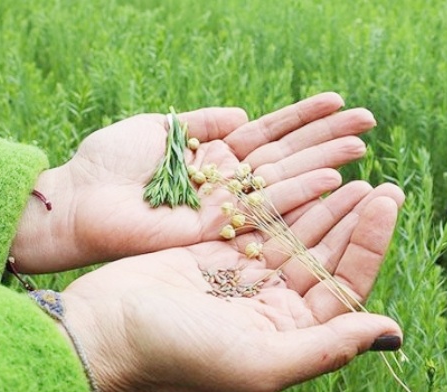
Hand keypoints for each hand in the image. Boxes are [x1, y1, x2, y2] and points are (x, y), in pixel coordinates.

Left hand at [11, 93, 376, 272]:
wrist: (76, 200)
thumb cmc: (109, 163)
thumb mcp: (161, 129)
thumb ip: (203, 124)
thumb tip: (244, 116)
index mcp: (214, 159)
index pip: (269, 136)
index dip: (304, 120)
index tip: (340, 103)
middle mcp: (227, 187)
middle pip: (286, 159)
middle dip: (326, 140)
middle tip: (369, 124)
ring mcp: (226, 210)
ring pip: (284, 184)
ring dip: (324, 165)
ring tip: (362, 148)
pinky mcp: (219, 232)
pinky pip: (266, 211)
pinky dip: (299, 195)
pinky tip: (332, 181)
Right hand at [59, 182, 404, 391]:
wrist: (104, 331)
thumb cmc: (179, 354)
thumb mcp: (260, 363)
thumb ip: (328, 347)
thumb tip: (391, 331)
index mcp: (290, 336)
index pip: (345, 287)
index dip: (369, 244)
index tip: (387, 202)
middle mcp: (273, 308)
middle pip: (325, 257)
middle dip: (353, 220)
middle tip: (381, 184)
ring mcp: (245, 278)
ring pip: (296, 236)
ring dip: (324, 205)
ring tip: (353, 173)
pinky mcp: (216, 254)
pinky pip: (261, 221)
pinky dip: (283, 200)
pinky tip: (304, 177)